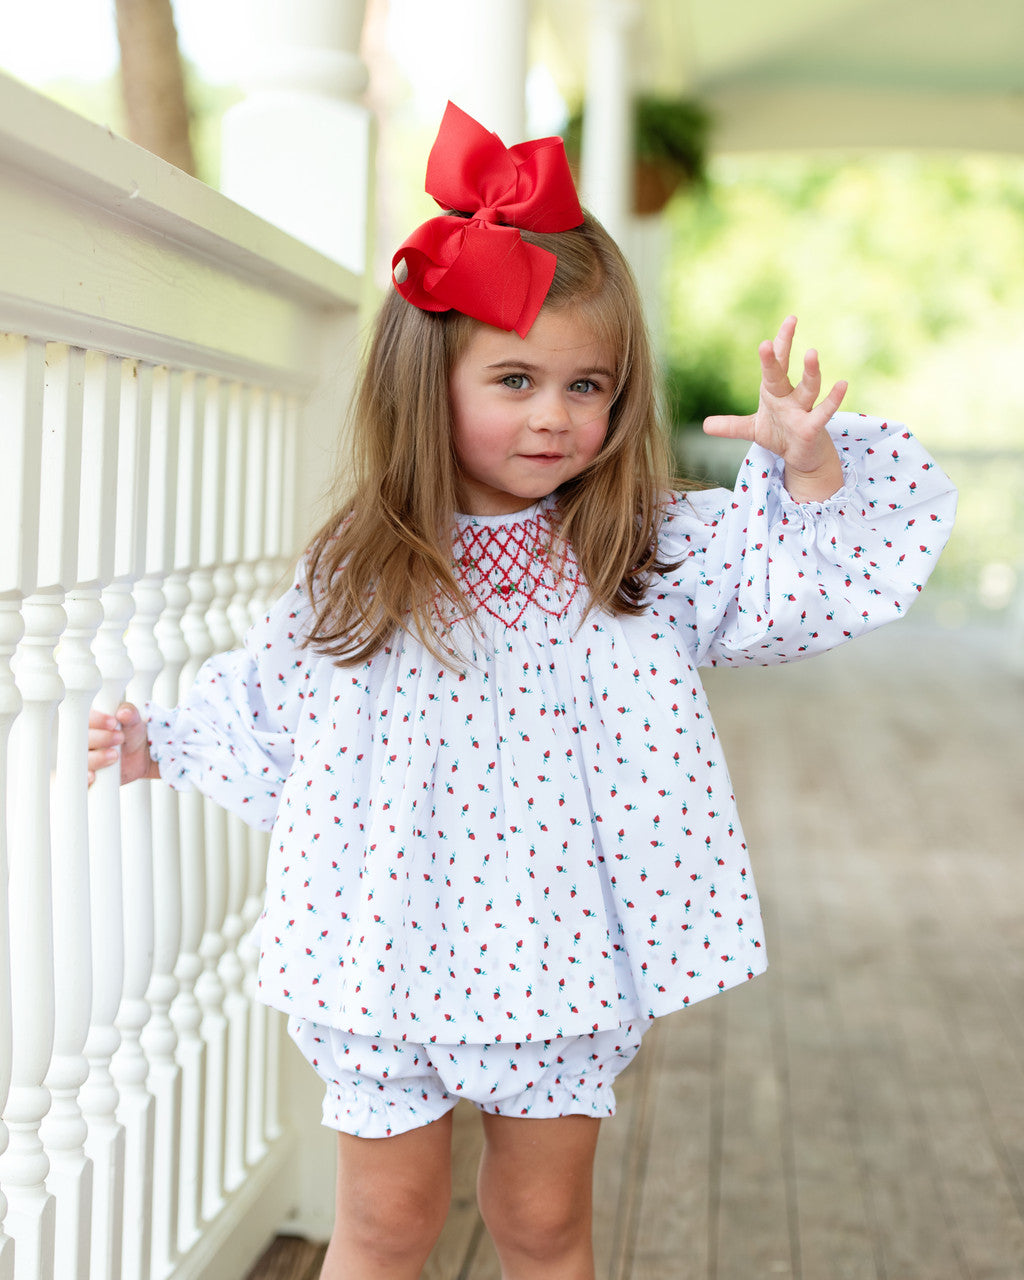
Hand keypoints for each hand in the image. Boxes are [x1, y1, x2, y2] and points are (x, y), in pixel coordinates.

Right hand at [88, 703, 158, 785]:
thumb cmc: (132, 733)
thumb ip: (130, 714)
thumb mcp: (134, 721)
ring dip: (96, 758)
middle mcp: (82, 740)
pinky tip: (93, 777)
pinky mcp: (87, 774)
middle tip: (120, 737)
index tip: (113, 722)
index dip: (97, 720)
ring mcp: (83, 758)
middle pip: (80, 739)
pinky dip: (85, 779)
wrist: (141, 756)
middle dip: (100, 738)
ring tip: (115, 755)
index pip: (83, 718)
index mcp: (88, 722)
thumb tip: (124, 712)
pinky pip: (80, 779)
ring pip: (80, 759)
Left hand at [702, 316, 847, 500]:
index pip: (776, 364)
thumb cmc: (780, 435)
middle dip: (779, 353)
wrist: (801, 457)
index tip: (789, 320)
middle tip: (787, 325)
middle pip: (782, 373)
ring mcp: (802, 411)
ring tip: (812, 352)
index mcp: (773, 393)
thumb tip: (705, 425)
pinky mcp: (811, 428)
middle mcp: (789, 397)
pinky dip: (833, 400)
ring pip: (808, 388)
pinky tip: (842, 384)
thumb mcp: (752, 430)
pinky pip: (822, 413)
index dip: (779, 343)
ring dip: (810, 372)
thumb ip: (731, 426)